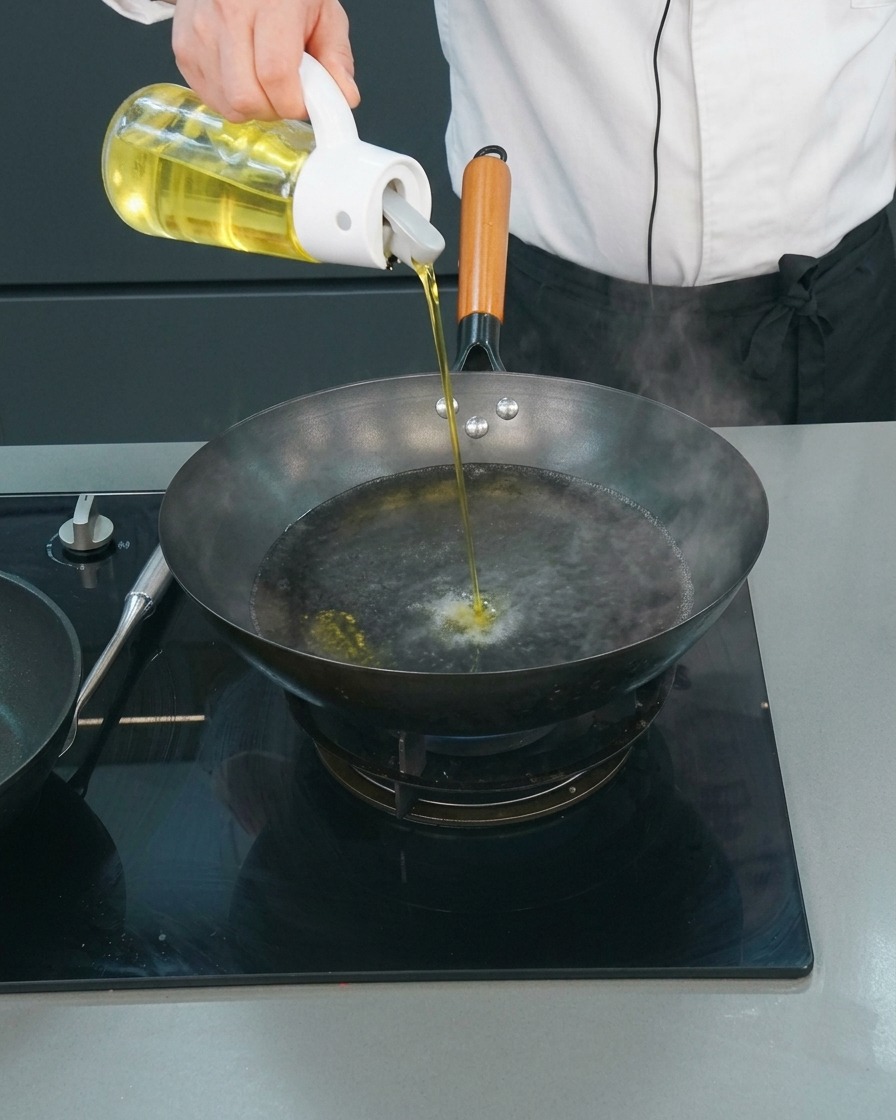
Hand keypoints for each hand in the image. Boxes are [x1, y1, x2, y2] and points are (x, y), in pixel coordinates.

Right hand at [170, 0, 359, 121]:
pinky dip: (231, 100)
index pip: (276, 75)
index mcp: (269, 2)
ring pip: (228, 104)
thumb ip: (336, 57)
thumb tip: (344, 98)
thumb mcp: (322, 11)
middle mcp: (227, 12)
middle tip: (285, 94)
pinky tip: (243, 77)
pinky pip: (210, 98)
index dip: (294, 103)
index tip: (305, 101)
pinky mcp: (184, 47)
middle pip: (246, 97)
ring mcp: (200, 31)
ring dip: (253, 108)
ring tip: (264, 83)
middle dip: (273, 110)